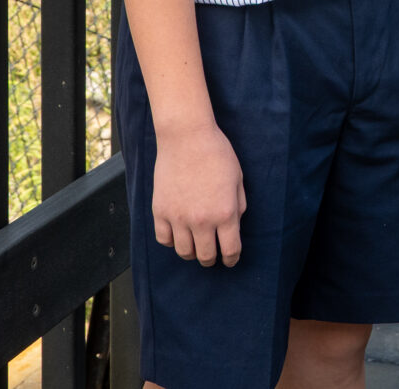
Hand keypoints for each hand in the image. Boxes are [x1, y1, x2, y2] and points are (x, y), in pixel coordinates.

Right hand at [152, 120, 245, 266]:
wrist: (187, 137)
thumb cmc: (217, 154)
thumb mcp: (238, 179)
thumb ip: (238, 206)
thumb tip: (234, 227)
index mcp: (225, 213)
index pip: (230, 250)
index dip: (232, 259)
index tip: (230, 259)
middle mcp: (202, 220)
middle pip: (205, 256)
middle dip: (211, 259)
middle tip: (212, 255)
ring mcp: (178, 217)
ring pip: (183, 252)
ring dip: (192, 252)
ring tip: (195, 245)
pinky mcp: (160, 212)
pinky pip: (164, 239)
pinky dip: (172, 241)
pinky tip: (178, 234)